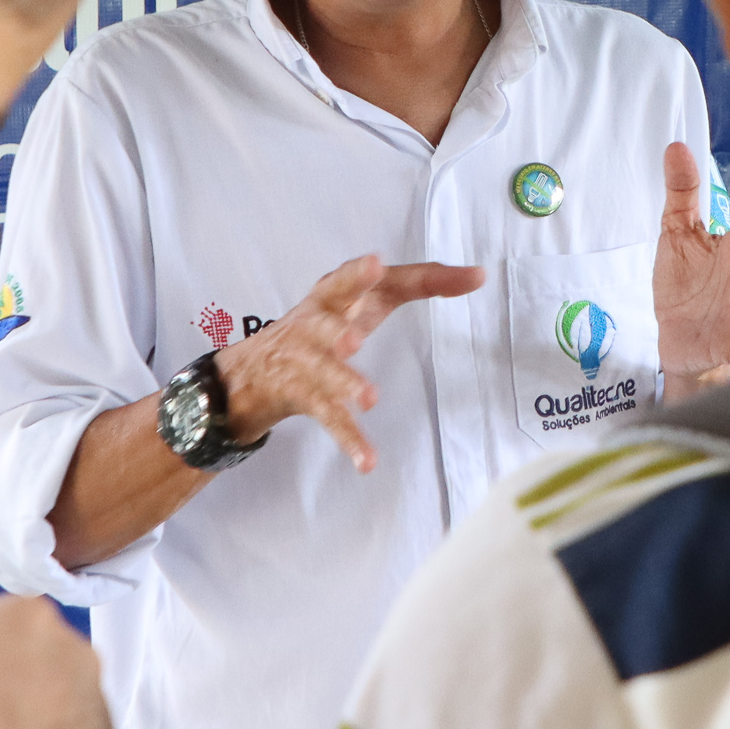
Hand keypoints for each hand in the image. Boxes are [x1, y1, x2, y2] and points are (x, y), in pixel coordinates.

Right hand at [216, 256, 482, 472]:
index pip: (367, 280)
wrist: (250, 372)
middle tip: (355, 337)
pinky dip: (349, 439)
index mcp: (333, 293)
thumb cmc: (323, 326)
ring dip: (344, 383)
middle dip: (339, 326)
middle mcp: (314, 322)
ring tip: (368, 398)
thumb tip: (479, 275)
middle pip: (325, 318)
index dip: (386, 276)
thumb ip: (419, 282)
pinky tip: (368, 461)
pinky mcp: (300, 397)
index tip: (389, 267)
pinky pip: (328, 418)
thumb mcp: (364, 300)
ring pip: (324, 372)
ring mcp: (304, 360)